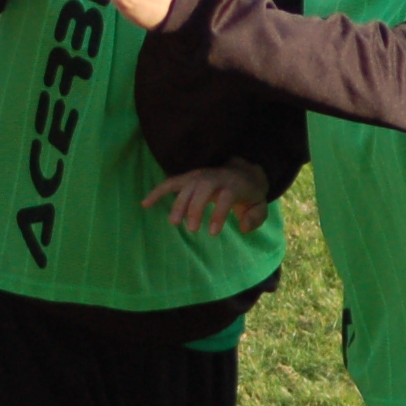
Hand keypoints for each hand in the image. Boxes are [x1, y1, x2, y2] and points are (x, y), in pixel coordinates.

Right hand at [142, 159, 267, 235]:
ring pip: (187, 185)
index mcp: (234, 183)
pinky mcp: (189, 177)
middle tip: (192, 229)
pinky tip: (145, 203)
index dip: (218, 214)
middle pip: (203, 187)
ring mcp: (201, 175)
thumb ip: (255, 217)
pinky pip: (171, 182)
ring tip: (174, 223)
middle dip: (195, 206)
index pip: (226, 196)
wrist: (244, 172)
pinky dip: (158, 191)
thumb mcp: (260, 206)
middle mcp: (216, 176)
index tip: (212, 233)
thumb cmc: (250, 194)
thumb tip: (243, 227)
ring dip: (179, 203)